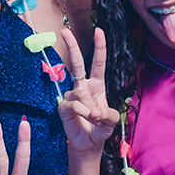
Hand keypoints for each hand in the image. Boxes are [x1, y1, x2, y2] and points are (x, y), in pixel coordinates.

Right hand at [58, 27, 118, 156]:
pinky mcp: (63, 105)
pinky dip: (82, 113)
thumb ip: (108, 115)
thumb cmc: (100, 129)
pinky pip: (74, 105)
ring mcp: (72, 95)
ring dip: (90, 109)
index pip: (98, 62)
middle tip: (64, 31)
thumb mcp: (111, 121)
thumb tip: (93, 110)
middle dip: (71, 46)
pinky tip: (84, 120)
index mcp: (97, 85)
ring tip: (93, 119)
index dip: (99, 47)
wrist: (88, 144)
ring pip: (80, 94)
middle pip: (77, 63)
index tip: (98, 31)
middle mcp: (83, 86)